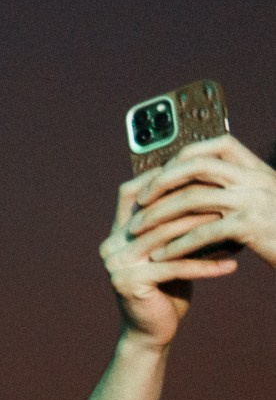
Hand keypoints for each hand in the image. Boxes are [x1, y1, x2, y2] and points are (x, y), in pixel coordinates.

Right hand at [102, 162, 239, 347]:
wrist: (150, 331)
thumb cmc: (167, 288)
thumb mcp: (168, 252)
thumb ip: (172, 226)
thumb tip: (207, 192)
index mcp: (117, 233)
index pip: (131, 193)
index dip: (161, 179)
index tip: (199, 174)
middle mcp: (111, 245)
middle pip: (155, 213)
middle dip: (193, 204)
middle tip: (226, 199)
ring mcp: (116, 263)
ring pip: (165, 238)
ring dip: (202, 231)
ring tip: (233, 228)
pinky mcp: (128, 283)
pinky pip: (173, 268)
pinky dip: (204, 267)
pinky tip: (231, 266)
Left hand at [132, 135, 275, 269]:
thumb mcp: (266, 201)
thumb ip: (239, 190)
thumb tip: (196, 189)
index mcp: (259, 170)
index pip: (218, 144)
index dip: (185, 154)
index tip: (160, 171)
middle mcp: (256, 179)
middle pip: (197, 166)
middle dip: (161, 181)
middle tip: (140, 200)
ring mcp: (254, 201)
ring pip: (192, 199)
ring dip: (159, 215)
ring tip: (138, 230)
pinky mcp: (251, 227)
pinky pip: (202, 232)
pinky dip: (177, 244)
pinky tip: (161, 255)